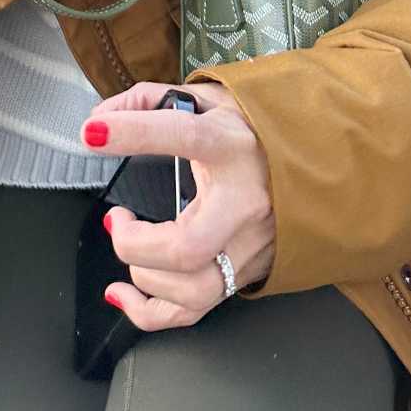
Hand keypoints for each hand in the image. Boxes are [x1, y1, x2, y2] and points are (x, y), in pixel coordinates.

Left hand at [84, 80, 274, 331]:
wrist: (317, 165)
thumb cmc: (253, 133)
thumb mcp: (207, 99)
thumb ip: (148, 101)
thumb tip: (98, 119)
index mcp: (234, 145)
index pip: (183, 136)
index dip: (134, 133)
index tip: (93, 134)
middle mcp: (245, 202)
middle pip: (188, 246)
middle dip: (135, 242)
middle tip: (118, 218)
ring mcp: (249, 246)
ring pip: (192, 289)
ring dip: (142, 273)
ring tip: (129, 240)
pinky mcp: (244, 273)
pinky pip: (194, 311)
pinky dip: (149, 310)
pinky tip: (122, 293)